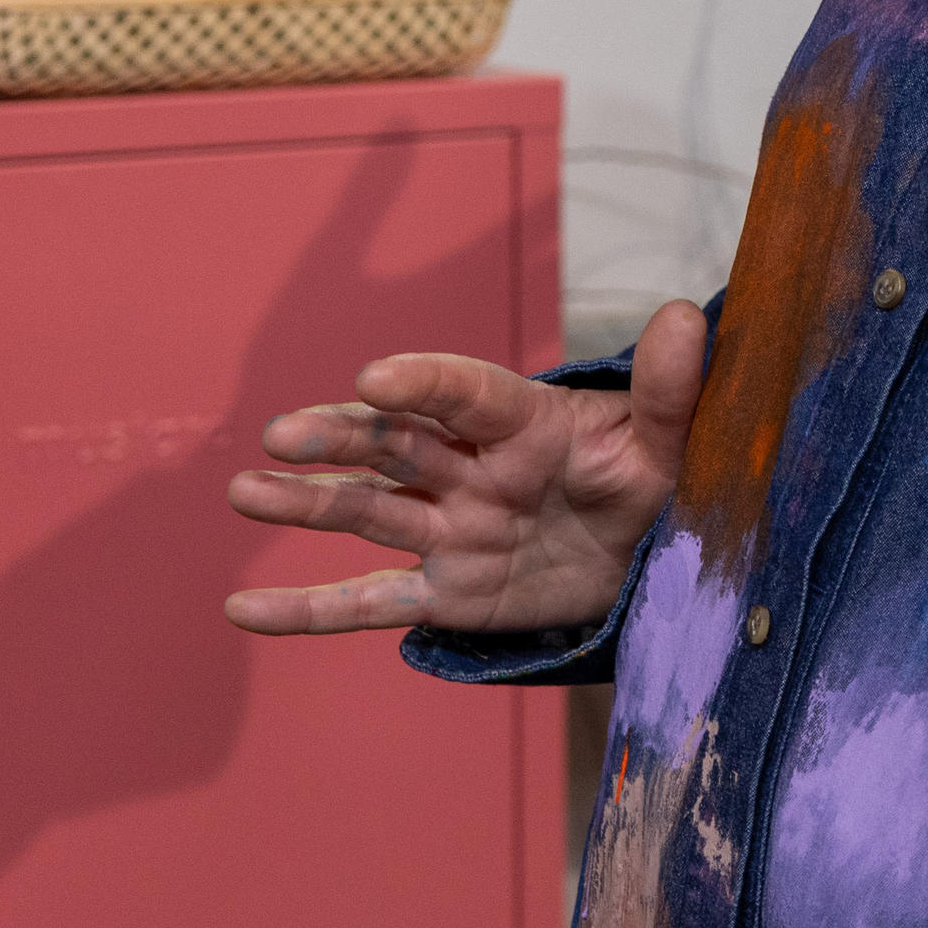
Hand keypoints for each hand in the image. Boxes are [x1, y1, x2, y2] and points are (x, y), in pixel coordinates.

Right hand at [223, 297, 704, 636]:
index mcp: (524, 422)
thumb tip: (685, 316)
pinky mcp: (446, 592)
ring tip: (245, 492)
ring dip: (304, 504)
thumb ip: (670, 389)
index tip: (376, 375)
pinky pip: (369, 603)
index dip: (423, 380)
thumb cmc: (659, 481)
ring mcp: (451, 530)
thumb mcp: (673, 441)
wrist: (655, 555)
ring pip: (368, 512)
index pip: (467, 394)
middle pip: (396, 445)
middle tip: (282, 434)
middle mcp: (471, 471)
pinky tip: (242, 611)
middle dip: (340, 437)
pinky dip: (307, 610)